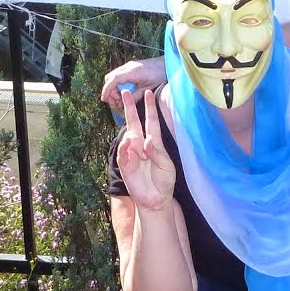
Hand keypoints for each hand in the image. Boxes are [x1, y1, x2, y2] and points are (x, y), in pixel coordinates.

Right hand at [101, 56, 165, 106]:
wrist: (167, 64)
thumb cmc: (160, 75)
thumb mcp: (148, 89)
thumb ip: (135, 96)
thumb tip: (124, 103)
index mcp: (132, 71)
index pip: (113, 79)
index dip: (107, 90)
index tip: (104, 99)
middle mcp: (128, 67)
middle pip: (110, 77)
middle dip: (109, 90)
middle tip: (116, 102)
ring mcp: (129, 66)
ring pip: (113, 76)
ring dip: (113, 87)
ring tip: (120, 99)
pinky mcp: (131, 67)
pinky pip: (119, 75)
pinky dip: (118, 84)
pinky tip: (124, 92)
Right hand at [115, 87, 174, 211]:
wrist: (156, 199)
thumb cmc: (164, 181)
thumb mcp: (167, 166)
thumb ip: (157, 153)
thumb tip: (146, 141)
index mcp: (154, 143)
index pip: (151, 121)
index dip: (150, 107)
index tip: (149, 92)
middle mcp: (141, 145)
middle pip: (134, 122)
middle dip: (129, 108)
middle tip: (124, 91)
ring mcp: (132, 154)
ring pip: (127, 136)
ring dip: (128, 129)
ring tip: (134, 134)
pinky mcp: (125, 165)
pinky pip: (122, 153)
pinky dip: (124, 147)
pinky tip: (128, 142)